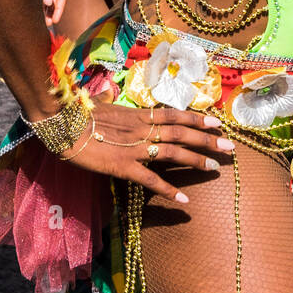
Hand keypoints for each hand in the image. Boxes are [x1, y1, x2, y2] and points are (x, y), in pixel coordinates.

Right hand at [42, 102, 235, 205]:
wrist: (62, 125)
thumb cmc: (78, 115)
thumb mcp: (100, 105)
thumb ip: (111, 102)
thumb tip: (108, 92)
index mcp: (137, 115)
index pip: (174, 114)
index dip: (197, 118)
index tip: (218, 121)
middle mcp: (141, 129)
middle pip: (181, 133)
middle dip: (207, 139)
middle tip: (229, 148)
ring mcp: (134, 148)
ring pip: (172, 152)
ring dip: (196, 160)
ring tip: (215, 167)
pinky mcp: (123, 166)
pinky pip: (150, 180)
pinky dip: (169, 190)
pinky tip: (185, 200)